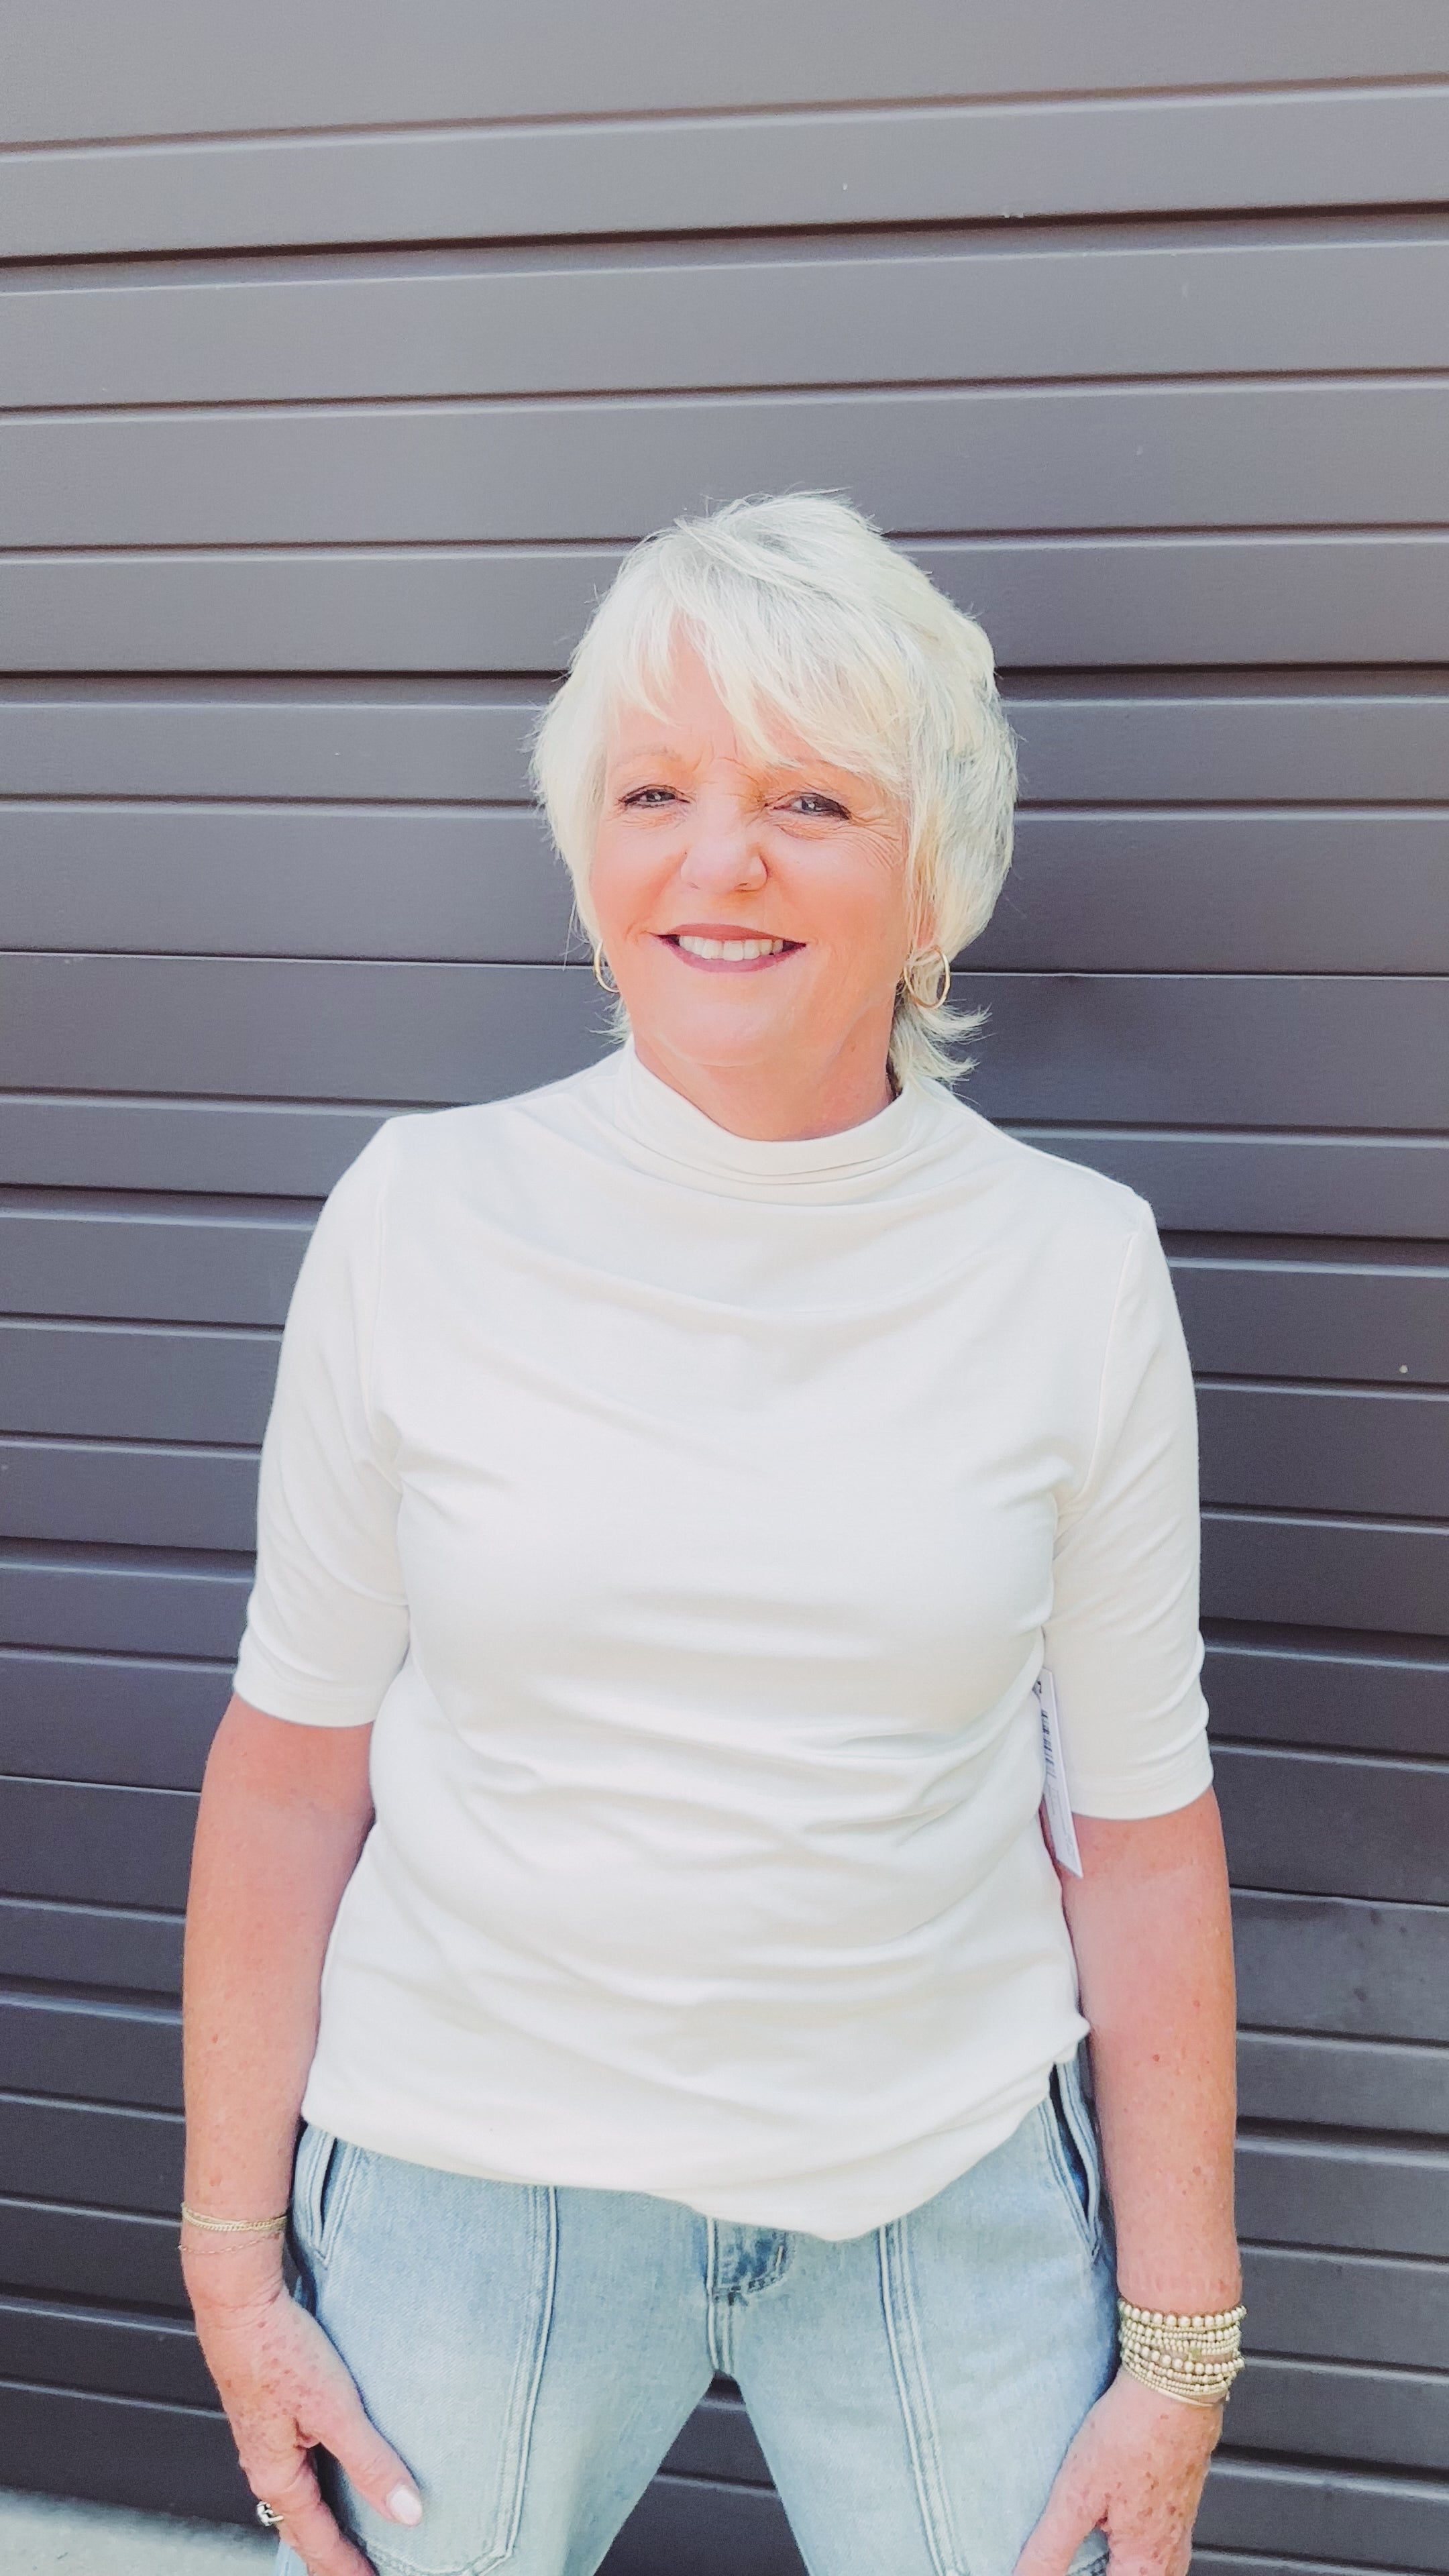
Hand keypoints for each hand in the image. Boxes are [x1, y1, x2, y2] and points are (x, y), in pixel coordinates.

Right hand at [189, 2261, 421, 2575]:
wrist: (238, 2301)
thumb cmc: (276, 2349)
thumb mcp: (336, 2410)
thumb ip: (372, 2462)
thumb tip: (406, 2511)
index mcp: (276, 2474)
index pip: (316, 2539)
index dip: (345, 2566)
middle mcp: (265, 2462)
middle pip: (301, 2524)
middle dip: (330, 2552)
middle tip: (360, 2567)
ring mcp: (265, 2437)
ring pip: (298, 2492)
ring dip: (324, 2516)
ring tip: (354, 2526)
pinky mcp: (270, 2410)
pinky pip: (296, 2462)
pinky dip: (318, 2480)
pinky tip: (335, 2464)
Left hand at [1014, 2369, 1221, 2575]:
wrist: (1175, 2384)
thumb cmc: (1132, 2432)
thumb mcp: (1076, 2494)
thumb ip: (1050, 2548)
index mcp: (1146, 2563)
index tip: (1058, 2569)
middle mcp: (1170, 2552)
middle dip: (1108, 2571)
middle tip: (1079, 2561)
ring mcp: (1181, 2524)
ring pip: (1156, 2568)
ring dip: (1125, 2564)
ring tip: (1097, 2550)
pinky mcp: (1182, 2495)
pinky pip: (1162, 2541)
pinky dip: (1137, 2544)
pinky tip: (1120, 2518)